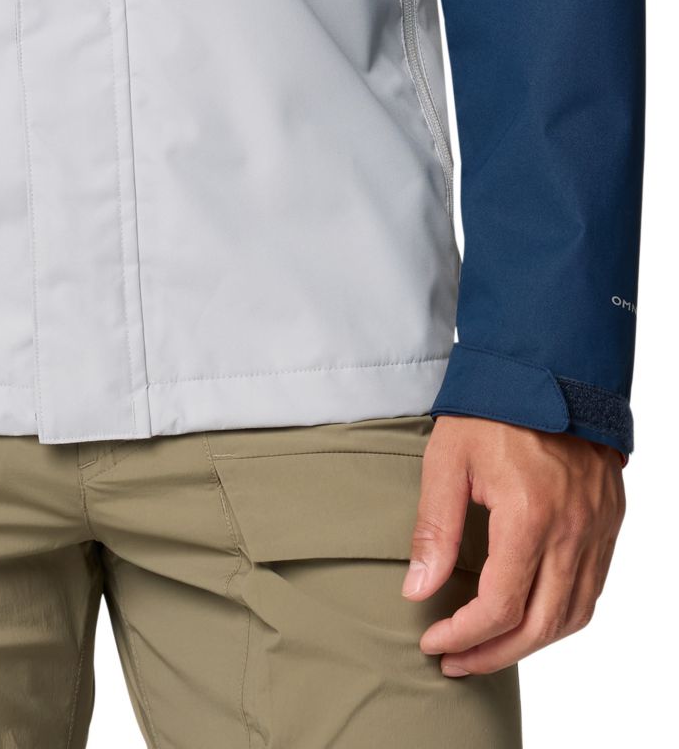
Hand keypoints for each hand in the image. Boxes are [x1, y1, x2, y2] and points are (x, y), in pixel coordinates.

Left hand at [404, 416, 624, 675]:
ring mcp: (597, 528)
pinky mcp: (608, 521)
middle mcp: (572, 529)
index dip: (463, 635)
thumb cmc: (493, 408)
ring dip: (530, 643)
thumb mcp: (447, 458)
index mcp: (529, 514)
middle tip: (456, 661)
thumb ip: (434, 527)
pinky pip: (592, 589)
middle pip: (539, 626)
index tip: (432, 641)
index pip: (499, 606)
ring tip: (488, 648)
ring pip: (572, 616)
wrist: (548, 365)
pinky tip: (530, 617)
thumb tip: (418, 590)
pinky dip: (561, 616)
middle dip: (493, 654)